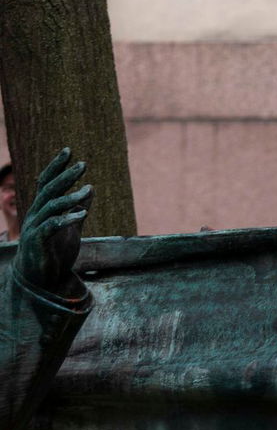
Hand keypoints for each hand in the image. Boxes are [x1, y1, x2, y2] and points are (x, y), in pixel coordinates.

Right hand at [13, 149, 92, 298]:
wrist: (42, 279)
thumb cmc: (55, 252)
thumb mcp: (72, 228)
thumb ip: (78, 208)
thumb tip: (90, 189)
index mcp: (43, 209)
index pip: (46, 183)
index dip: (56, 166)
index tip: (68, 150)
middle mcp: (35, 215)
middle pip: (48, 190)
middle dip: (65, 176)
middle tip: (83, 164)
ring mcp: (34, 228)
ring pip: (50, 206)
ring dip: (70, 197)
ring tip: (88, 190)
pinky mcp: (37, 242)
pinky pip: (50, 226)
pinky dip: (66, 219)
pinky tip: (83, 215)